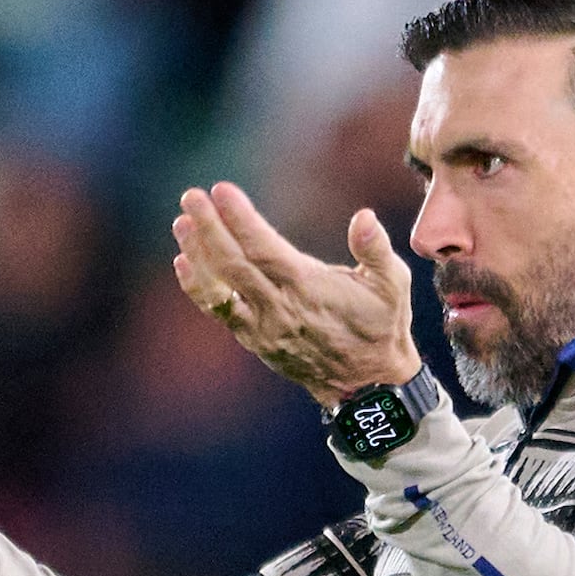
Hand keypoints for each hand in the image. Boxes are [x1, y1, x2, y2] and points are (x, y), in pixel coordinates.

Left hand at [170, 182, 418, 403]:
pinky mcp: (255, 339)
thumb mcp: (393, 285)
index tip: (221, 191)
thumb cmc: (382, 325)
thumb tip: (364, 217)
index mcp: (309, 289)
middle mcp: (279, 309)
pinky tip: (184, 262)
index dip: (240, 221)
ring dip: (197, 255)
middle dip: (209, 229)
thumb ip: (376, 250)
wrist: (366, 385)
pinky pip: (220, 312)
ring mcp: (262, 327)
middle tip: (190, 196)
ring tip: (181, 223)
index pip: (265, 250)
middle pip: (233, 266)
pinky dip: (200, 288)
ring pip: (219, 290)